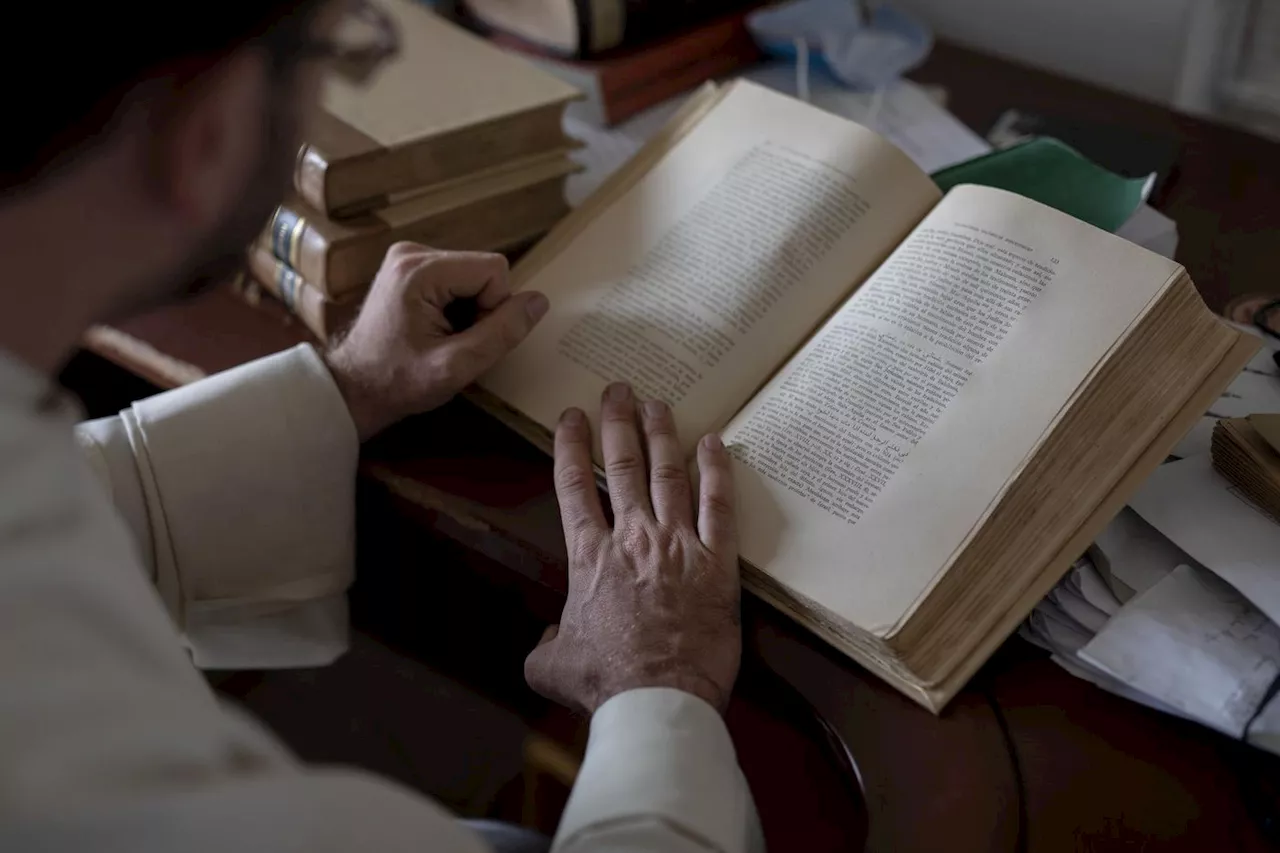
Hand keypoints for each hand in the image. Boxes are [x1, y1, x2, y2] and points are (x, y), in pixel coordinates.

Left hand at [325, 243, 548, 440]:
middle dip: (483, 308)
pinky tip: (436, 329)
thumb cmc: (400, 382)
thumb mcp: (457, 366)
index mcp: (421, 269)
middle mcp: (413, 252)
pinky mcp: (408, 268)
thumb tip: (539, 301)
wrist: (353, 389)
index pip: (494, 270)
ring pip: (473, 275)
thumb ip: (501, 332)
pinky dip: (457, 305)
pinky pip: (457, 279)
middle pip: (484, 270)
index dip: (495, 308)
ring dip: (471, 309)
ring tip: (443, 337)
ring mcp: (408, 257)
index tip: (468, 339)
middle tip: (455, 342)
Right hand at [525, 382, 740, 714]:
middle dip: (617, 422)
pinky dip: (717, 470)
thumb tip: (549, 636)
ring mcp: (678, 545)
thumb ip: (545, 643)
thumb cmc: (603, 683)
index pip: (573, 486)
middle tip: (618, 391)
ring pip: (668, 474)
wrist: (658, 699)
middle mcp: (633, 539)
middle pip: (622, 466)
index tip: (570, 417)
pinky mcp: (717, 563)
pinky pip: (719, 506)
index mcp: (589, 557)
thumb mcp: (551, 666)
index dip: (570, 445)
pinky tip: (714, 443)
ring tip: (658, 404)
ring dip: (661, 434)